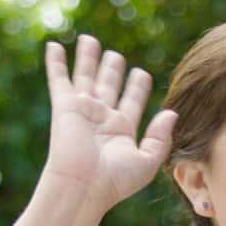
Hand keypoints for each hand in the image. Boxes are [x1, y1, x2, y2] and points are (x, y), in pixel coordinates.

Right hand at [40, 35, 177, 213]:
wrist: (83, 186)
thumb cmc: (115, 181)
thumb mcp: (148, 162)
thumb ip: (161, 137)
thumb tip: (171, 113)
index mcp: (121, 131)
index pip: (131, 102)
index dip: (137, 87)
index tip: (141, 73)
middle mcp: (102, 118)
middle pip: (108, 86)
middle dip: (112, 70)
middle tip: (116, 56)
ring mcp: (83, 110)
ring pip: (87, 77)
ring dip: (88, 59)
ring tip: (90, 40)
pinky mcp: (64, 106)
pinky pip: (59, 79)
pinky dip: (56, 62)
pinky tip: (54, 45)